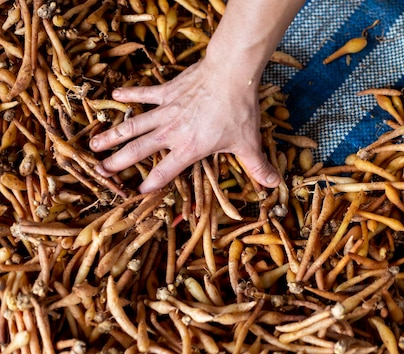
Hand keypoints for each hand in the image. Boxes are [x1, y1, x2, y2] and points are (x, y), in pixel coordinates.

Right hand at [89, 57, 280, 193]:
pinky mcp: (167, 91)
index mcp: (188, 148)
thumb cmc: (238, 111)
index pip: (165, 171)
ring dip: (114, 134)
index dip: (151, 184)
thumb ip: (258, 167)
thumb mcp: (248, 143)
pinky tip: (114, 95)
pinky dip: (130, 94)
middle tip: (100, 171)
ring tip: (93, 143)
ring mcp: (166, 110)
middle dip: (119, 162)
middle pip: (140, 150)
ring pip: (134, 125)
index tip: (137, 193)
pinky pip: (145, 94)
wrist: (230, 74)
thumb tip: (274, 185)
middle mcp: (171, 131)